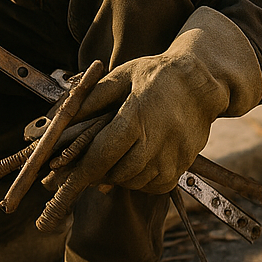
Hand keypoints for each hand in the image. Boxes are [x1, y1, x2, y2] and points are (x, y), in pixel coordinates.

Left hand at [36, 7, 261, 229]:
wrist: (201, 82)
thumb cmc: (155, 75)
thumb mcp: (120, 77)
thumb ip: (91, 100)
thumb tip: (60, 119)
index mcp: (136, 118)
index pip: (101, 155)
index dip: (78, 173)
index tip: (60, 186)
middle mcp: (156, 142)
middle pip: (115, 174)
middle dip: (96, 172)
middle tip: (86, 162)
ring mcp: (172, 158)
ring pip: (132, 182)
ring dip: (117, 175)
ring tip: (115, 155)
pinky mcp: (182, 167)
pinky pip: (153, 186)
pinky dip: (138, 180)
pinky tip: (134, 162)